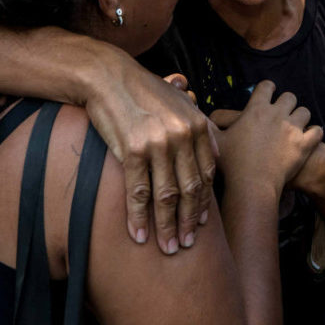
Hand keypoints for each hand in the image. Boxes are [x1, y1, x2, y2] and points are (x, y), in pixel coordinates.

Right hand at [85, 63, 217, 255]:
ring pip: (167, 196)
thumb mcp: (181, 102)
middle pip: (191, 189)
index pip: (207, 173)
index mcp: (198, 126)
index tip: (201, 222)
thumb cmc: (144, 89)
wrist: (109, 77)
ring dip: (168, 227)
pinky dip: (139, 217)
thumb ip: (200, 126)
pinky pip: (138, 192)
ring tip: (168, 248)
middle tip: (187, 244)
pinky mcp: (133, 151)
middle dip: (190, 222)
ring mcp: (159, 144)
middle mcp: (183, 136)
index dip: (204, 202)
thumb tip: (214, 153)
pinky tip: (140, 235)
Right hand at [213, 81, 322, 192]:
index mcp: (255, 109)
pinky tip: (309, 138)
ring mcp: (293, 127)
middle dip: (287, 103)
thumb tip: (198, 117)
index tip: (267, 94)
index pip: (267, 86)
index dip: (268, 89)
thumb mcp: (215, 141)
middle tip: (282, 113)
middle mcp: (276, 113)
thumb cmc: (231, 163)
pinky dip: (314, 133)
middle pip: (290, 96)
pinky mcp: (305, 143)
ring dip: (300, 117)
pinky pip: (317, 130)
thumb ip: (208, 126)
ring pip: (305, 111)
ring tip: (295, 126)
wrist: (252, 185)